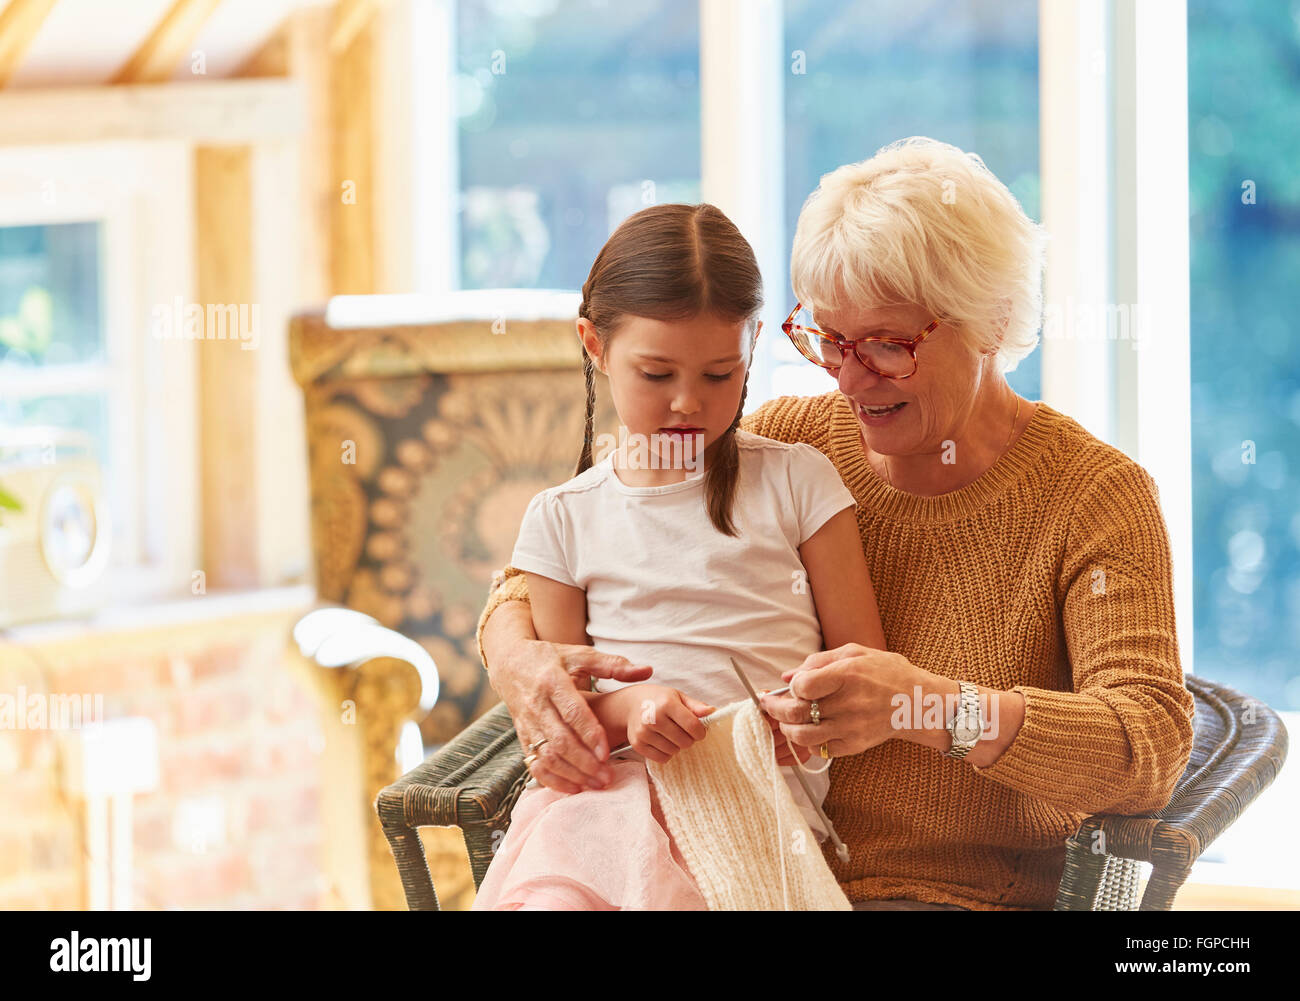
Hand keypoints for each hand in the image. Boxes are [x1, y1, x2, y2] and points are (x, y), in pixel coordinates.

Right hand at [489, 629, 653, 793]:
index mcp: (553, 681)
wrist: (509, 663)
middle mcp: (537, 704)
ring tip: (596, 784)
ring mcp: (527, 723)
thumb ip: (612, 665)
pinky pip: (534, 764)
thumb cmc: (550, 658)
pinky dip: (552, 780)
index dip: (590, 735)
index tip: (607, 753)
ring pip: (547, 756)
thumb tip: (646, 671)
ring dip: (572, 774)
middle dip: (585, 763)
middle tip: (608, 776)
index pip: (573, 712)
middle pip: (560, 740)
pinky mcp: (522, 737)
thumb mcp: (579, 655)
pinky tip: (573, 788)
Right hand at [623, 684, 714, 763]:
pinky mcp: (637, 744)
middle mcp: (653, 718)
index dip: (701, 732)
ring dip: (677, 746)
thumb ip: (696, 706)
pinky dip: (666, 753)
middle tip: (683, 731)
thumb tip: (713, 712)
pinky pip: (662, 758)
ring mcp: (644, 732)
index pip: (693, 726)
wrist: (630, 704)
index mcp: (666, 703)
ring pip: (674, 751)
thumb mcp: (678, 696)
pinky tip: (662, 741)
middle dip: (689, 739)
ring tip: (671, 734)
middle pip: (685, 742)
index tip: (699, 731)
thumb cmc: (659, 699)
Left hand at [758, 644, 958, 758]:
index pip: (804, 686)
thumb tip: (787, 677)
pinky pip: (820, 749)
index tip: (792, 686)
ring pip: (803, 735)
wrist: (917, 702)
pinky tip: (808, 730)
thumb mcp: (854, 653)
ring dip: (787, 728)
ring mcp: (852, 727)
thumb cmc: (886, 672)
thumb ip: (818, 661)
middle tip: (770, 705)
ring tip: (786, 721)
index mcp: (848, 675)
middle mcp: (849, 703)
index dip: (792, 686)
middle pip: (798, 712)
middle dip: (776, 710)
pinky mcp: (855, 745)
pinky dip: (808, 742)